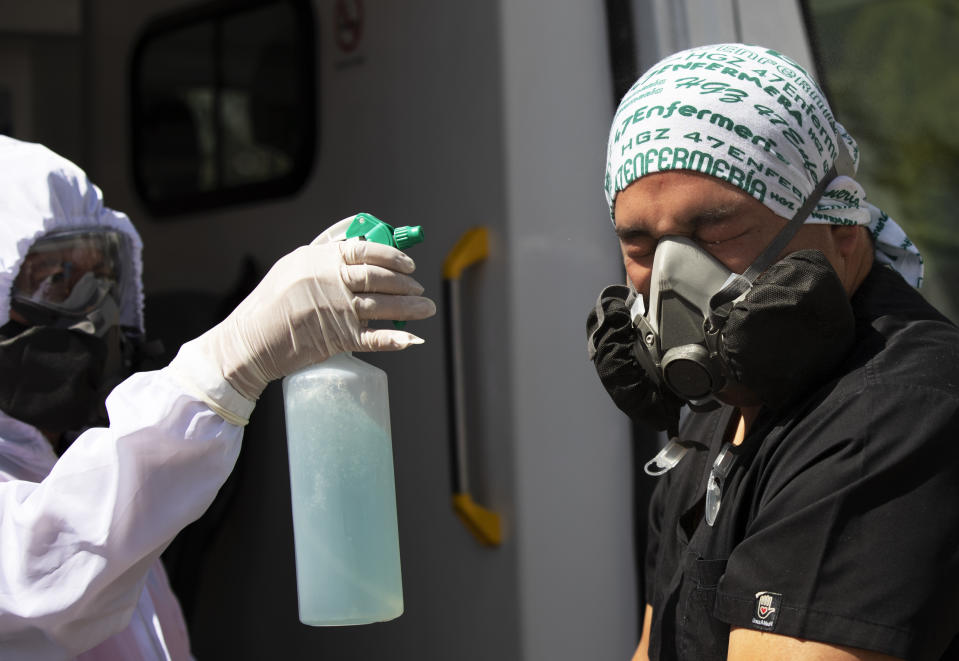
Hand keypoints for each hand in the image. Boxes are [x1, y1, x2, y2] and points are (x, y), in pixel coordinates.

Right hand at [174, 217, 435, 419]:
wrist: (247, 344)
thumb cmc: (269, 304)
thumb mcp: (292, 267)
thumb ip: (324, 253)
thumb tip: (358, 240)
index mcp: (317, 259)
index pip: (364, 249)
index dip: (392, 255)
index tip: (408, 263)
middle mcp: (328, 281)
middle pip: (377, 278)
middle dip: (405, 283)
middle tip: (419, 288)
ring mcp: (334, 310)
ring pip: (381, 306)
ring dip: (408, 309)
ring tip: (426, 309)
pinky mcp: (335, 339)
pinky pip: (373, 339)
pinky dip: (394, 339)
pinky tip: (411, 338)